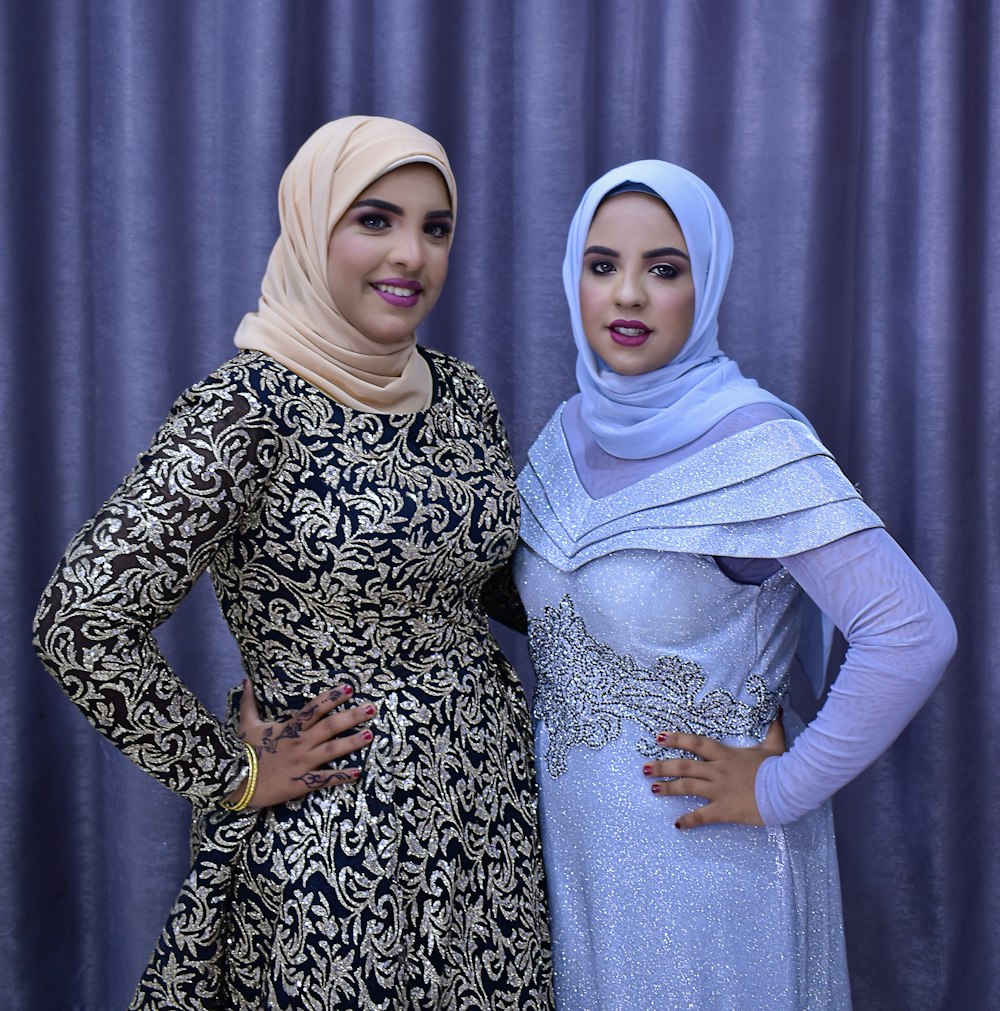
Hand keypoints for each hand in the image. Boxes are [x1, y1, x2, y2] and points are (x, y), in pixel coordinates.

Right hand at [226, 680, 375, 808]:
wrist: (236, 783)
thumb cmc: (243, 752)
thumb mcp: (246, 724)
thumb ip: (248, 702)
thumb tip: (246, 679)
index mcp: (289, 728)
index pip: (314, 708)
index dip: (332, 697)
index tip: (349, 688)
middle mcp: (300, 743)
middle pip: (330, 727)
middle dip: (351, 716)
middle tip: (371, 708)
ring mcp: (303, 763)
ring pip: (332, 751)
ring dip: (352, 743)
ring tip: (370, 734)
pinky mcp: (303, 782)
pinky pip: (325, 779)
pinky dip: (342, 776)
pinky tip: (358, 772)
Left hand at [643, 717, 786, 828]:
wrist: (787, 789)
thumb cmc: (779, 767)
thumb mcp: (774, 745)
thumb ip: (772, 728)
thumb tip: (776, 709)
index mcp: (725, 754)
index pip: (696, 743)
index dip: (676, 739)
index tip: (659, 737)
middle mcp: (717, 770)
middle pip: (684, 766)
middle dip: (662, 766)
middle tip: (643, 767)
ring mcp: (718, 790)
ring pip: (687, 787)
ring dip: (668, 787)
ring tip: (652, 788)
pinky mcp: (724, 809)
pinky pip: (702, 816)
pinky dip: (689, 820)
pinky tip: (677, 824)